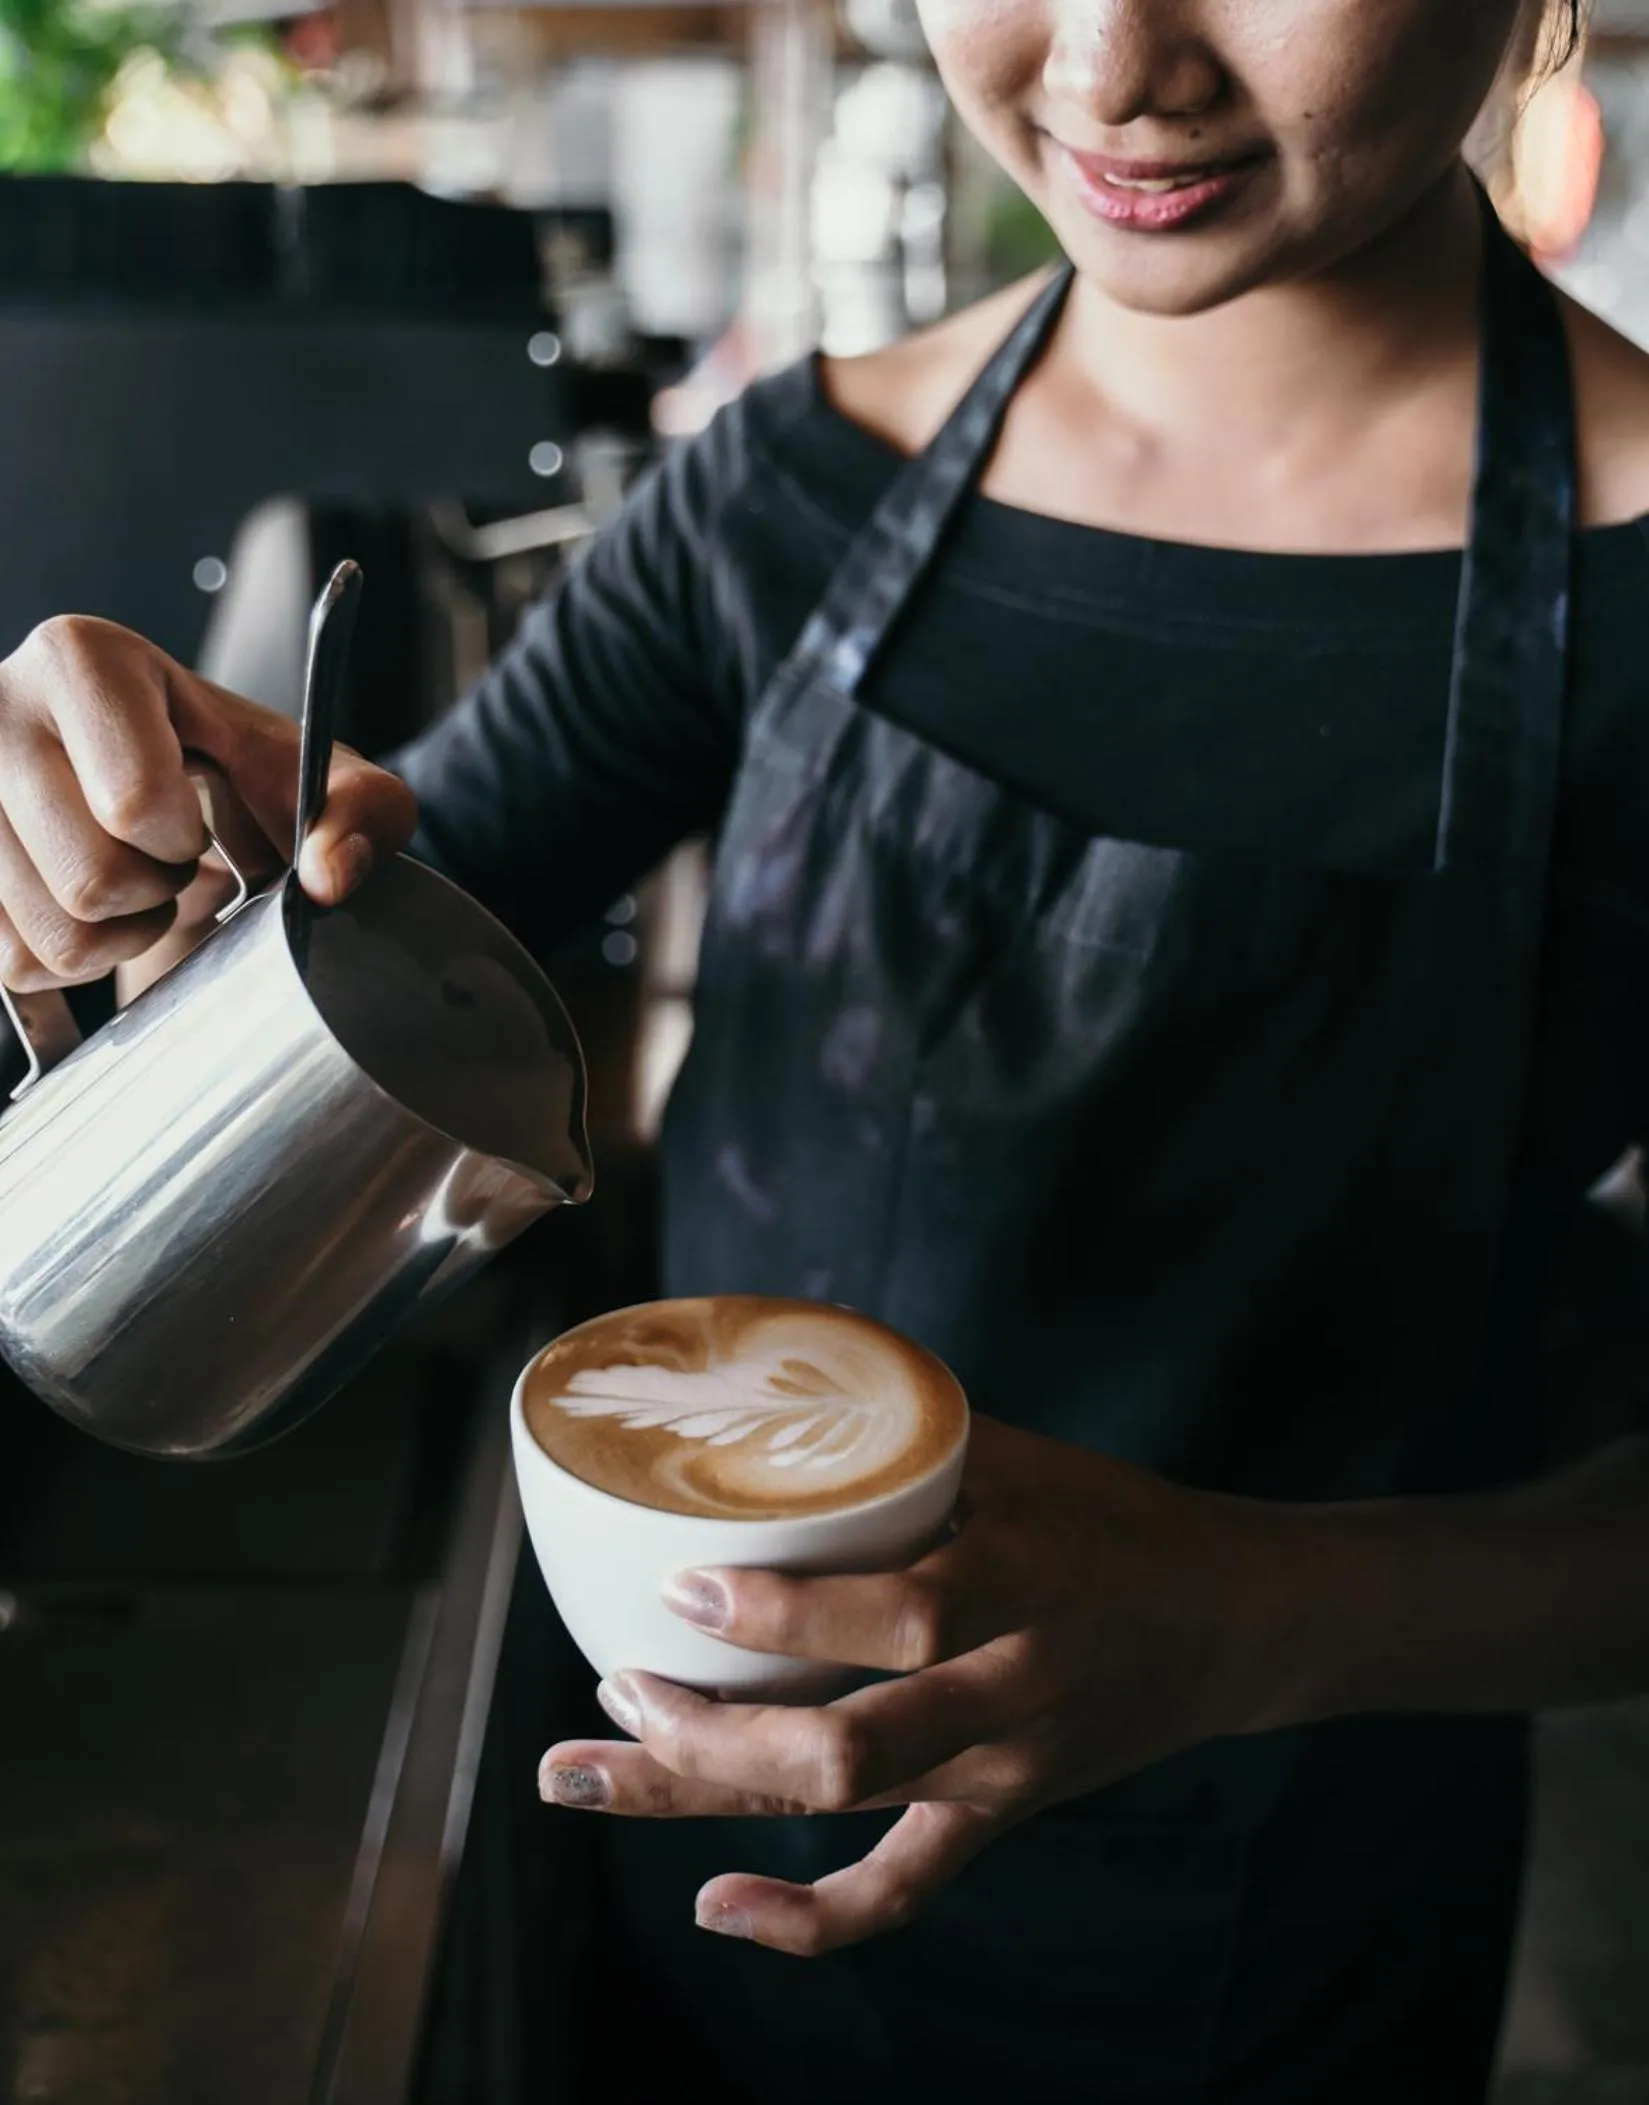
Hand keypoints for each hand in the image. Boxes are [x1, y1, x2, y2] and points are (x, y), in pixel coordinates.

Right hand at [0, 615, 415, 998]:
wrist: (167, 788)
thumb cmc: (235, 775)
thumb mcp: (314, 775)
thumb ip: (361, 809)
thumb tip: (332, 877)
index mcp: (83, 659)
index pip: (135, 804)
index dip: (182, 841)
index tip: (193, 821)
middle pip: (91, 880)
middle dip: (156, 893)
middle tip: (169, 860)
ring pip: (48, 935)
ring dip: (116, 936)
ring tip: (133, 884)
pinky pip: (11, 962)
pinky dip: (67, 962)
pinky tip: (90, 912)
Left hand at [539, 1415, 1296, 1957]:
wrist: (1233, 1621)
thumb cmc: (1113, 1518)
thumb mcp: (1022, 1456)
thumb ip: (905, 1443)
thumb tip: (761, 1399)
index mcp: (1016, 1582)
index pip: (896, 1616)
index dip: (782, 1617)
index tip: (680, 1589)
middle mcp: (1005, 1687)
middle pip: (846, 1748)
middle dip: (709, 1736)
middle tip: (607, 1693)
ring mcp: (998, 1766)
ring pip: (843, 1810)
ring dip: (702, 1799)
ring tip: (580, 1775)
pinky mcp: (997, 1813)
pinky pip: (904, 1891)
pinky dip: (811, 1920)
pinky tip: (717, 1909)